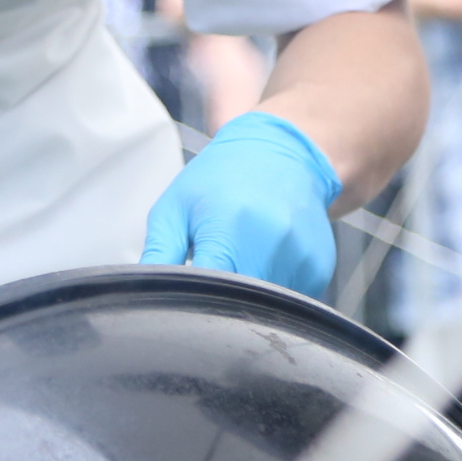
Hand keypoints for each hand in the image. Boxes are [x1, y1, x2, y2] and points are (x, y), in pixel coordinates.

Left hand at [138, 110, 341, 296]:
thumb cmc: (220, 179)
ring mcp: (300, 260)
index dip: (194, 304)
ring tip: (244, 257)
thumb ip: (158, 253)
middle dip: (222, 301)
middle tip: (214, 274)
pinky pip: (293, 298)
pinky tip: (268, 259)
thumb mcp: (175, 208)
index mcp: (228, 233)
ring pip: (267, 307)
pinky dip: (275, 289)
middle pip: (239, 307)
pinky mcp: (320, 269)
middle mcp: (271, 248)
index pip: (208, 293)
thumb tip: (141, 292)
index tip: (186, 299)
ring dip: (251, 296)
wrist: (283, 153)